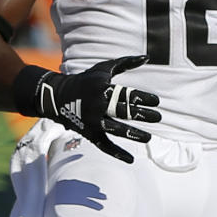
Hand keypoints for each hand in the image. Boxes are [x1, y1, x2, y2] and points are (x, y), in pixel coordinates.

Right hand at [14, 56, 161, 162]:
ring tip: (149, 138)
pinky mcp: (89, 133)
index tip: (157, 101)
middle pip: (123, 111)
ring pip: (115, 129)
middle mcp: (98, 105)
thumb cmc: (86, 80)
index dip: (143, 98)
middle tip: (159, 117)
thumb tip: (147, 57)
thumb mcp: (104, 68)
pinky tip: (131, 159)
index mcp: (102, 89)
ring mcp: (93, 121)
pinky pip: (104, 145)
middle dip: (142, 115)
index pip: (127, 94)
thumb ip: (126, 63)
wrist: (58, 96)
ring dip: (133, 134)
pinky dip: (117, 153)